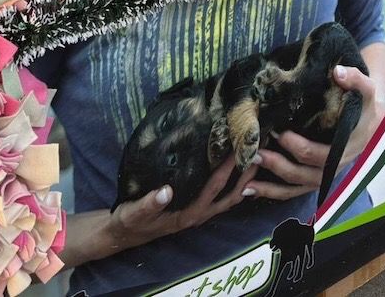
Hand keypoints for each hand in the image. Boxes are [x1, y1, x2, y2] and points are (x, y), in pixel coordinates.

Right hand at [105, 156, 258, 251]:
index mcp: (187, 214)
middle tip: (259, 151)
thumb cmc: (130, 221)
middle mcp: (198, 214)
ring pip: (229, 197)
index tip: (238, 150)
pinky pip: (221, 197)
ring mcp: (199, 212)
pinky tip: (238, 170)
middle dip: (246, 175)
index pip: (213, 189)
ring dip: (244, 180)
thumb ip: (150, 203)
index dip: (227, 170)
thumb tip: (166, 191)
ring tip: (255, 157)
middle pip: (230, 195)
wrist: (124, 233)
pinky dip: (233, 184)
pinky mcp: (196, 208)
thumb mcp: (135, 212)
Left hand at [249, 64, 383, 201]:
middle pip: (305, 174)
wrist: (370, 118)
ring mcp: (325, 174)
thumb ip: (355, 79)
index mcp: (347, 147)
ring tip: (246, 184)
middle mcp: (336, 166)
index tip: (279, 132)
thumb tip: (338, 72)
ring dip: (272, 187)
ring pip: (297, 186)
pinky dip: (273, 192)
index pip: (319, 153)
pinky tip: (251, 189)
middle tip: (256, 153)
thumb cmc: (364, 103)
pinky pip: (294, 190)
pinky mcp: (315, 177)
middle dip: (279, 165)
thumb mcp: (366, 89)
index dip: (298, 146)